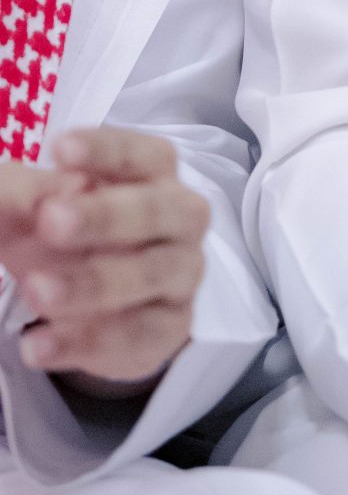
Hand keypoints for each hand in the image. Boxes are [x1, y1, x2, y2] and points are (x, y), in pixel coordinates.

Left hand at [0, 129, 208, 392]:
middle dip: (104, 216)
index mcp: (153, 173)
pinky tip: (38, 345)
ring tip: (36, 291)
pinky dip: (85, 342)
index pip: (142, 154)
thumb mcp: (37, 207)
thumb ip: (19, 196)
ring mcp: (181, 273)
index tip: (59, 149)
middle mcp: (181, 217)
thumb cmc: (72, 233)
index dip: (105, 151)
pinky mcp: (170, 327)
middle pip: (157, 211)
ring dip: (93, 283)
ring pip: (152, 275)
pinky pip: (137, 335)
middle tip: (50, 220)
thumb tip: (1, 194)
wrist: (94, 305)